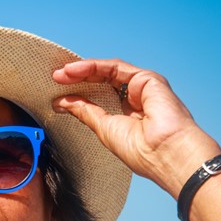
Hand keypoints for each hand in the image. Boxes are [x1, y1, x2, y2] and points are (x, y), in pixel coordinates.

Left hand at [52, 58, 220, 197]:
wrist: (166, 154)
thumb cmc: (141, 151)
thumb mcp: (103, 128)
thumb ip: (84, 112)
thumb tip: (61, 103)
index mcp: (126, 114)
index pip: (97, 96)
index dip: (77, 91)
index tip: (55, 92)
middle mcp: (134, 98)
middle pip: (101, 81)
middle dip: (76, 78)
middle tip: (55, 78)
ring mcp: (142, 87)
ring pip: (107, 71)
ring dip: (82, 70)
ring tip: (61, 73)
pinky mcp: (148, 79)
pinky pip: (115, 68)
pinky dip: (94, 66)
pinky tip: (75, 70)